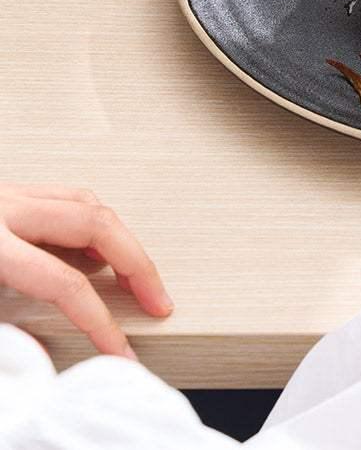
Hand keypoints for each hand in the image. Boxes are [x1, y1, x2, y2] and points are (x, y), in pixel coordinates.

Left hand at [0, 182, 172, 356]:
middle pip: (96, 225)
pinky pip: (67, 196)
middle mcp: (6, 211)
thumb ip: (5, 332)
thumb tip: (42, 355)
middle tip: (156, 300)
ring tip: (135, 276)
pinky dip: (93, 219)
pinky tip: (96, 244)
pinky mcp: (9, 194)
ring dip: (121, 239)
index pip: (65, 283)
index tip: (120, 350)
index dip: (101, 321)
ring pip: (89, 203)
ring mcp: (10, 196)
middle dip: (136, 266)